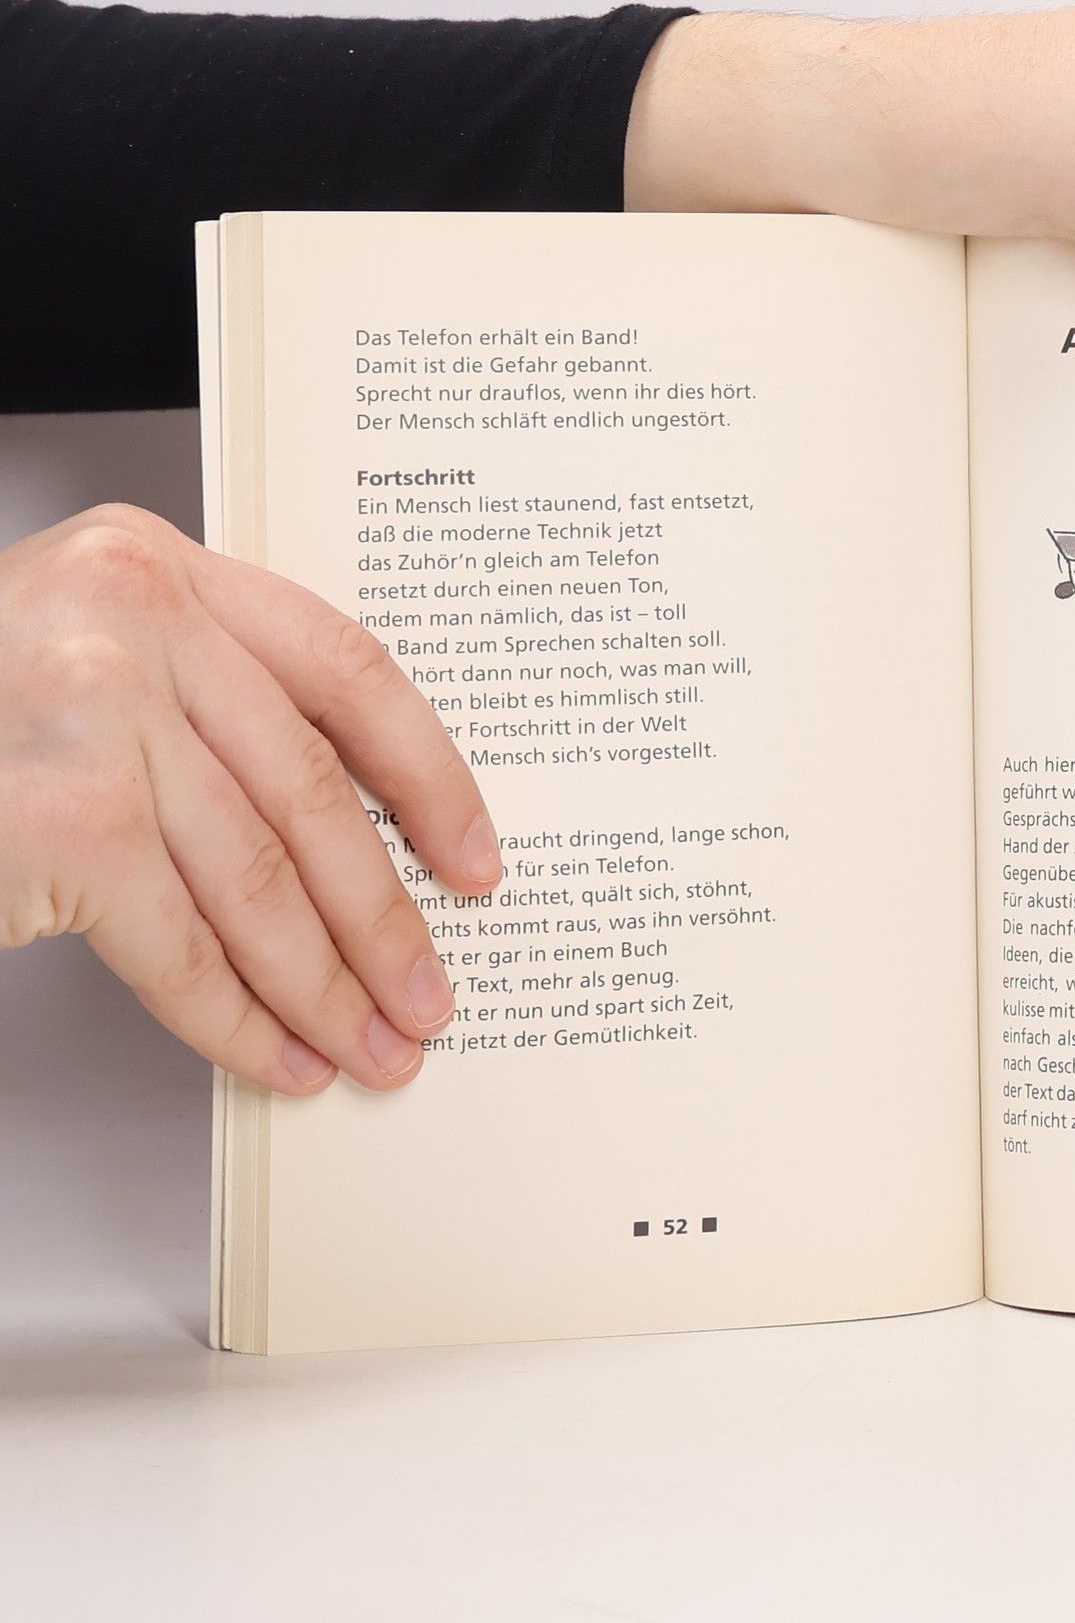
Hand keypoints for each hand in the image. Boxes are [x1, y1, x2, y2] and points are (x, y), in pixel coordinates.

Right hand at [0, 506, 501, 1095]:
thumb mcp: (91, 662)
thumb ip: (211, 708)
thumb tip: (352, 848)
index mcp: (159, 567)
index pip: (347, 671)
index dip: (429, 778)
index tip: (472, 856)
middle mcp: (131, 618)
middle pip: (312, 792)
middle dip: (382, 918)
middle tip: (426, 993)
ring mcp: (91, 711)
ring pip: (260, 878)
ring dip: (326, 986)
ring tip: (372, 1046)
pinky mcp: (55, 817)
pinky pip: (181, 944)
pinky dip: (237, 1019)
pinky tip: (278, 1056)